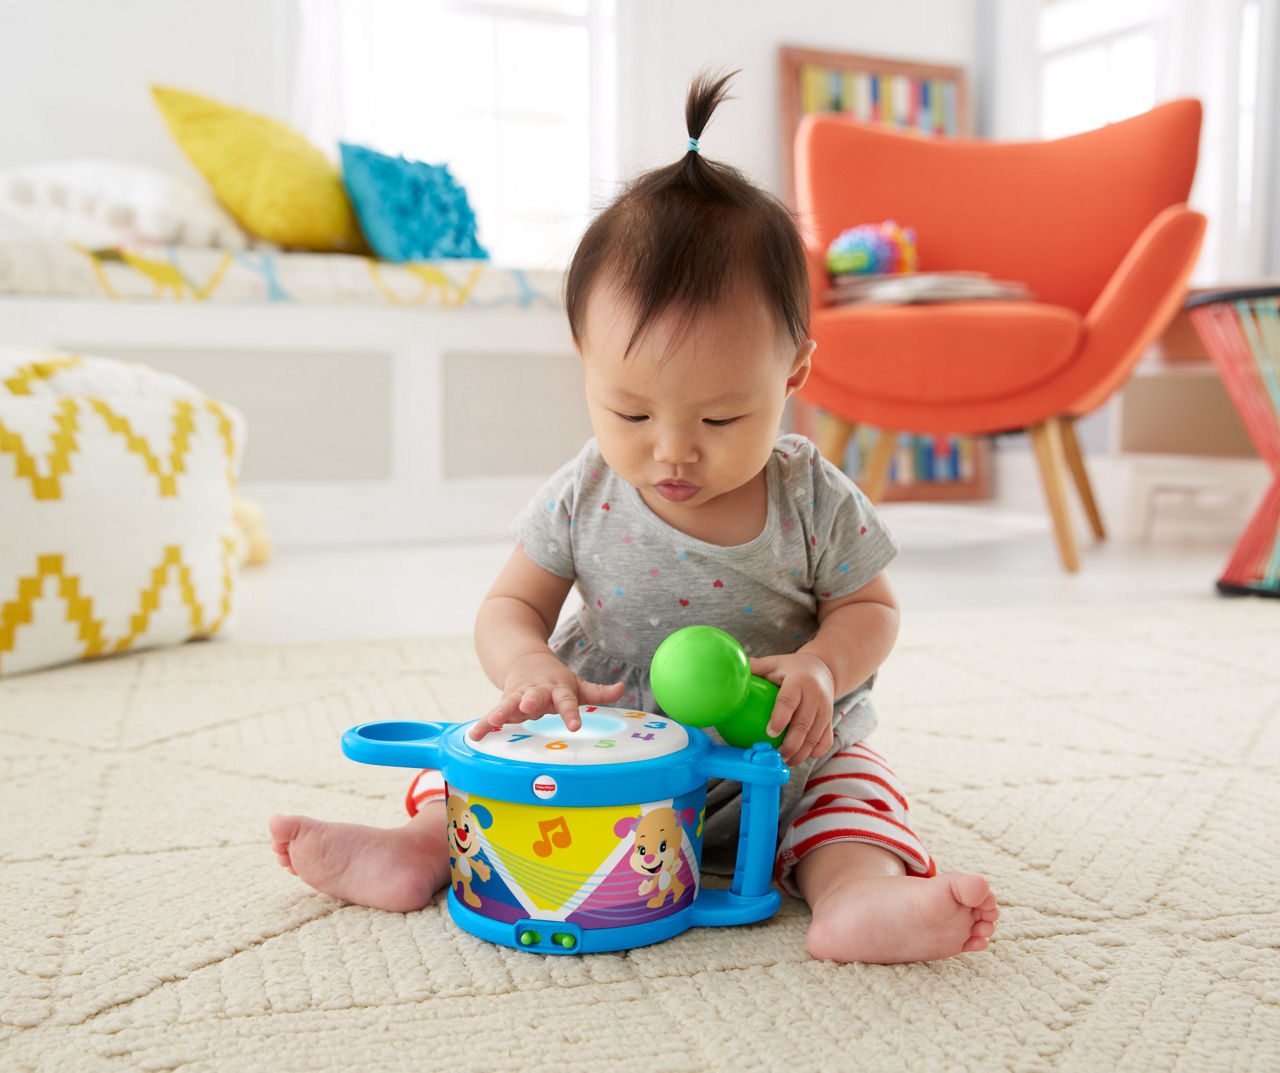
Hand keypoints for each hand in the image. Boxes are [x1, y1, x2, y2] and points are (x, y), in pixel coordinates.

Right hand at [468, 652, 624, 740]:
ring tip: (495, 720)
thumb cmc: (554, 679)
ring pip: (510, 703)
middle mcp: (536, 692)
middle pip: (535, 697)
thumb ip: (598, 691)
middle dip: (532, 702)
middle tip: (529, 706)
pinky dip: (484, 725)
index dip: (570, 713)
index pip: (567, 701)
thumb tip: (622, 689)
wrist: (524, 659)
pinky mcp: (503, 703)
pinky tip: (474, 736)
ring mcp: (517, 696)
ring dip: (503, 712)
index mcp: (557, 689)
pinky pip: (492, 715)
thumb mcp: (576, 684)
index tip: (575, 725)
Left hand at [747, 651, 835, 763]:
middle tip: (776, 756)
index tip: (770, 733)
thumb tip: (731, 672)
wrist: (823, 669)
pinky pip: (825, 741)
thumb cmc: (791, 668)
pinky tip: (800, 757)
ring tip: (785, 761)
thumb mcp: (774, 663)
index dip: (780, 717)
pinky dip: (814, 752)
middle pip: (803, 725)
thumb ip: (754, 668)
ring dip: (800, 753)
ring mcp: (825, 709)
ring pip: (815, 737)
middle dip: (790, 745)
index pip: (789, 700)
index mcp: (799, 680)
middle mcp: (815, 696)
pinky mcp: (830, 720)